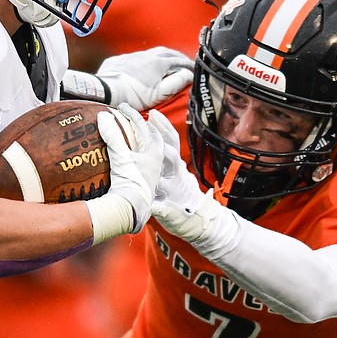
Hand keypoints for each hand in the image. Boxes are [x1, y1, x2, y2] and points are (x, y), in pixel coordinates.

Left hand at [97, 47, 193, 110]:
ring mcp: (130, 57)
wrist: (106, 91)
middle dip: (176, 56)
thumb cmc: (134, 96)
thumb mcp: (159, 93)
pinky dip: (141, 61)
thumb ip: (176, 83)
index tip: (194, 67)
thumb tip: (188, 75)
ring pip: (148, 53)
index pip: (178, 60)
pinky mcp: (117, 61)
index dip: (187, 64)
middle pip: (165, 52)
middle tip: (182, 61)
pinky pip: (132, 58)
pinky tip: (140, 66)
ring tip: (163, 63)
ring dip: (159, 57)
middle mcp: (145, 56)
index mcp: (158, 63)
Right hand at [98, 103, 163, 232]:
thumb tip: (103, 116)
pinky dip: (134, 155)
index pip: (144, 126)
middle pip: (153, 137)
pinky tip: (125, 157)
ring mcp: (151, 172)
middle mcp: (156, 161)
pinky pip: (142, 162)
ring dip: (140, 141)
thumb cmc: (130, 182)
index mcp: (155, 151)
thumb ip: (112, 136)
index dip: (132, 114)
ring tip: (130, 136)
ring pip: (149, 151)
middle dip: (143, 127)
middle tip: (131, 119)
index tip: (120, 107)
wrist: (132, 209)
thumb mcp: (121, 157)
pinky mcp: (143, 181)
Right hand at [147, 109, 214, 242]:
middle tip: (142, 128)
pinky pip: (171, 143)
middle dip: (156, 142)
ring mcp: (179, 169)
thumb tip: (152, 206)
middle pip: (167, 156)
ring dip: (162, 129)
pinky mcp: (178, 165)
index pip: (159, 178)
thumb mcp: (175, 221)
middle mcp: (177, 176)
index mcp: (174, 190)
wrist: (203, 220)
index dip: (147, 170)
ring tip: (150, 115)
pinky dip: (164, 129)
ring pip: (171, 145)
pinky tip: (154, 117)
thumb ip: (165, 212)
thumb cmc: (188, 222)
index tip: (133, 161)